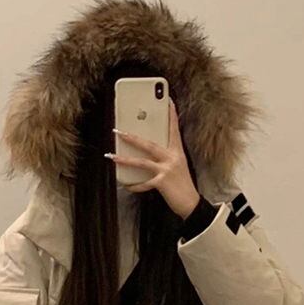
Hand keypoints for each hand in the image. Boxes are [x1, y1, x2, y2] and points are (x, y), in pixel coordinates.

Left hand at [105, 98, 200, 218]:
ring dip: (125, 159)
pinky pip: (144, 183)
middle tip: (118, 131)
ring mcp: (167, 169)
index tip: (168, 101)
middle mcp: (172, 158)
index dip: (171, 115)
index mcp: (177, 152)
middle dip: (132, 137)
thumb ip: (165, 158)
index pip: (174, 129)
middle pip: (149, 144)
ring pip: (142, 161)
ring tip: (112, 156)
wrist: (190, 203)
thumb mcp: (177, 167)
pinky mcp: (162, 182)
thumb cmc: (182, 185)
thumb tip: (147, 152)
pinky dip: (134, 185)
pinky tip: (126, 185)